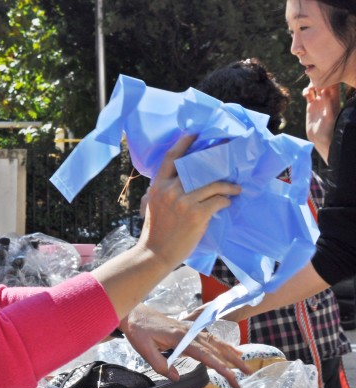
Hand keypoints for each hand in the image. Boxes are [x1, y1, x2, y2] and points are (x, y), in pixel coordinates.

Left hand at [119, 304, 250, 387]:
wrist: (134, 312)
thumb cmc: (138, 330)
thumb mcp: (144, 349)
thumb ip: (160, 364)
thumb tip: (176, 378)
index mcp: (180, 338)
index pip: (205, 355)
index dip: (221, 368)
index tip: (232, 379)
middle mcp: (189, 332)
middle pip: (216, 348)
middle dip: (233, 362)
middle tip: (248, 374)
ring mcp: (189, 330)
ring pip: (215, 342)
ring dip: (231, 353)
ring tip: (244, 364)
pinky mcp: (187, 329)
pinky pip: (209, 338)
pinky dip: (221, 344)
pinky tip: (229, 350)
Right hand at [138, 134, 240, 269]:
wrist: (156, 253)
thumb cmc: (155, 230)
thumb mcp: (152, 205)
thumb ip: (162, 190)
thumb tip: (177, 179)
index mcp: (157, 186)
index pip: (171, 158)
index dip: (184, 143)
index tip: (196, 133)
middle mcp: (170, 190)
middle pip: (197, 168)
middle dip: (215, 162)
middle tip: (228, 157)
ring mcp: (184, 201)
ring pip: (213, 184)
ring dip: (228, 186)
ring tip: (235, 188)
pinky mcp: (197, 214)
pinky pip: (218, 200)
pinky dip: (226, 200)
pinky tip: (228, 202)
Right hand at [303, 84, 338, 163]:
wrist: (319, 138)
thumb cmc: (328, 129)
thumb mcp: (329, 116)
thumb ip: (328, 103)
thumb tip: (325, 90)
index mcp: (335, 99)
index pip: (335, 84)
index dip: (330, 78)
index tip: (324, 76)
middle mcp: (327, 98)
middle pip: (325, 83)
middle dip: (319, 79)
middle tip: (314, 81)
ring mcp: (319, 101)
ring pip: (316, 87)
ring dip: (312, 84)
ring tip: (309, 89)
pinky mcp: (311, 105)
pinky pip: (308, 94)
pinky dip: (306, 91)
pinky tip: (305, 94)